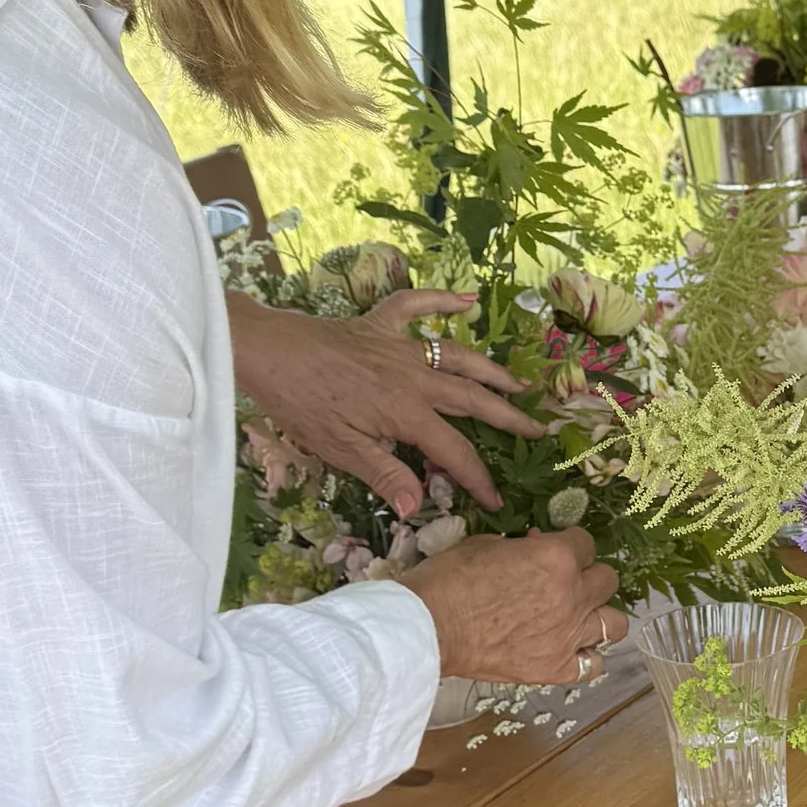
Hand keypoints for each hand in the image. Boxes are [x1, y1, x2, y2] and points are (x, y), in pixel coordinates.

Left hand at [226, 291, 547, 516]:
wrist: (268, 352)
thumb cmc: (301, 404)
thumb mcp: (340, 449)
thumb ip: (384, 474)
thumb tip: (419, 507)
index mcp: (407, 412)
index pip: (455, 451)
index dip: (478, 477)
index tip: (497, 500)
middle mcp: (414, 377)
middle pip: (472, 400)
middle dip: (509, 418)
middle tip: (539, 429)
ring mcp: (399, 346)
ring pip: (458, 356)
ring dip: (492, 370)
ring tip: (518, 384)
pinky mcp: (378, 324)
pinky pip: (416, 306)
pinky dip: (441, 300)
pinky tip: (466, 299)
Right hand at [397, 529, 624, 683]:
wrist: (429, 627)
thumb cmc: (450, 580)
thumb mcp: (487, 544)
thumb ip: (523, 546)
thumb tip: (534, 546)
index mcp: (557, 558)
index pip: (586, 543)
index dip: (569, 545)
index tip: (553, 550)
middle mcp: (573, 596)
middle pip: (607, 580)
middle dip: (588, 575)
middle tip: (566, 581)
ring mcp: (568, 635)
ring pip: (614, 624)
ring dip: (599, 616)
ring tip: (579, 616)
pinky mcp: (555, 668)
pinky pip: (593, 665)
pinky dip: (586, 657)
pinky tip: (570, 649)